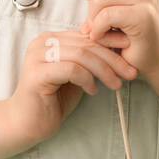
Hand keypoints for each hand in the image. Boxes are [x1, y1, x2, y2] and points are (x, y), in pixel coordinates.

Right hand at [7, 27, 137, 146]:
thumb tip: (116, 47)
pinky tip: (93, 91)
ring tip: (116, 84)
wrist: (27, 124)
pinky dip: (87, 79)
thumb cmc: (53, 99)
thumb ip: (88, 59)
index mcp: (51, 38)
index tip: (131, 53)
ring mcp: (37, 56)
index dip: (111, 43)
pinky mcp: (37, 74)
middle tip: (130, 73)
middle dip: (112, 58)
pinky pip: (71, 70)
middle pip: (86, 43)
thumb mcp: (76, 75)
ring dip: (104, 70)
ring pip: (81, 54)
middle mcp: (42, 42)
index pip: (86, 35)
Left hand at [79, 0, 158, 79]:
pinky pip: (105, 16)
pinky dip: (99, 32)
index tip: (92, 1)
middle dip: (92, 10)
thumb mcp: (117, 1)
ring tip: (110, 32)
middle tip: (106, 26)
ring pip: (98, 0)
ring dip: (95, 23)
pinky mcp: (144, 14)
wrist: (157, 60)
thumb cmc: (134, 33)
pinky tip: (109, 39)